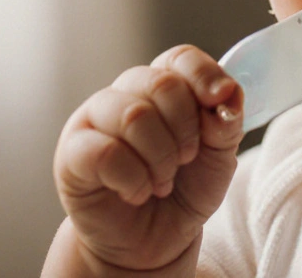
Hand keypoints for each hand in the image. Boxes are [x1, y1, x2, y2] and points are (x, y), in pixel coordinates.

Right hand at [51, 45, 243, 274]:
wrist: (153, 242)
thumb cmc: (184, 191)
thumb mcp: (220, 158)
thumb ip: (226, 123)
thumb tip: (229, 94)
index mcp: (163, 87)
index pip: (180, 58)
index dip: (204, 75)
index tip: (220, 100)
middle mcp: (126, 94)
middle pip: (161, 83)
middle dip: (186, 130)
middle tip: (185, 160)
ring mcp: (94, 119)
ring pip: (134, 115)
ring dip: (161, 159)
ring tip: (161, 182)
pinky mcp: (72, 152)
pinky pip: (106, 152)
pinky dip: (134, 179)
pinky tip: (137, 192)